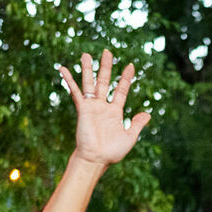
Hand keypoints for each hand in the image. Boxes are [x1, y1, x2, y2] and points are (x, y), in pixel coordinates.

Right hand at [58, 50, 150, 166]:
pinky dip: (69, 81)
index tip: (130, 66)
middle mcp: (103, 106)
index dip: (126, 78)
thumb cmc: (112, 152)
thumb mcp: (130, 137)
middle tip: (107, 52)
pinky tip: (63, 69)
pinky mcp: (83, 109)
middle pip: (105, 81)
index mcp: (115, 112)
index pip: (121, 90)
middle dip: (106, 67)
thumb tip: (148, 114)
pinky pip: (76, 92)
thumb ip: (137, 124)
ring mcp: (92, 106)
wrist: (96, 159)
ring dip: (88, 68)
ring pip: (90, 83)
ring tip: (86, 54)